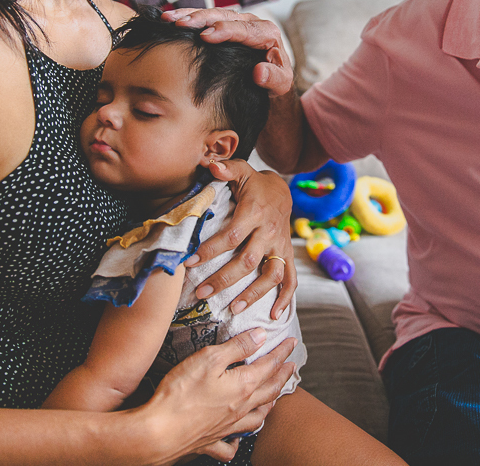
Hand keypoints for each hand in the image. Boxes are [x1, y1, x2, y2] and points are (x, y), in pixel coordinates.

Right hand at [143, 329, 296, 461]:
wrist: (158, 432)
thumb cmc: (180, 394)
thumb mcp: (209, 358)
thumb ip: (237, 347)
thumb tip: (260, 337)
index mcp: (242, 386)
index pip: (269, 366)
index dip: (282, 352)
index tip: (291, 343)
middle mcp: (240, 409)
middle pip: (269, 390)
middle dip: (282, 375)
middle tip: (291, 366)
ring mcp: (227, 427)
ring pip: (257, 417)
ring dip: (269, 404)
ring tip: (274, 397)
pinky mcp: (210, 441)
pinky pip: (231, 444)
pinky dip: (239, 440)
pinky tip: (239, 437)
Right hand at [162, 8, 293, 97]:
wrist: (272, 76)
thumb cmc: (276, 80)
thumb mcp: (281, 84)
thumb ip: (274, 78)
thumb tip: (259, 72)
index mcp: (267, 33)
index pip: (244, 29)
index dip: (224, 30)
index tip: (205, 36)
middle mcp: (251, 22)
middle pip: (224, 15)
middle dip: (201, 18)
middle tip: (180, 24)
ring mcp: (236, 21)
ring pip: (211, 13)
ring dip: (189, 15)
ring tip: (168, 19)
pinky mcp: (224, 24)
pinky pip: (204, 17)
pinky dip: (187, 17)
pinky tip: (168, 20)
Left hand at [187, 159, 294, 318]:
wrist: (283, 191)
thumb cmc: (255, 184)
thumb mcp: (242, 171)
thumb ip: (226, 169)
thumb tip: (209, 164)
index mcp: (254, 213)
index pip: (230, 236)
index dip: (209, 251)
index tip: (188, 263)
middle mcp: (269, 232)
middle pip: (247, 261)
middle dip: (223, 279)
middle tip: (201, 293)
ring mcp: (280, 246)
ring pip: (270, 275)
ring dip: (253, 294)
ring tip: (233, 308)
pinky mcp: (287, 255)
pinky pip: (291, 280)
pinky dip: (286, 299)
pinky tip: (274, 315)